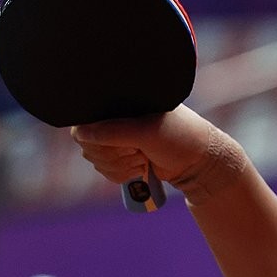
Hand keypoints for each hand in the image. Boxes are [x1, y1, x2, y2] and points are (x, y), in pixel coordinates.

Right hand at [71, 104, 214, 185]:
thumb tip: (79, 134)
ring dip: (121, 165)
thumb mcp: (148, 132)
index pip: (86, 121)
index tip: (126, 142)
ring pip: (96, 160)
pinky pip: (105, 170)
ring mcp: (116, 137)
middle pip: (89, 144)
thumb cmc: (179, 138)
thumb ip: (114, 132)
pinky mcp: (120, 155)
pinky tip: (142, 166)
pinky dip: (122, 174)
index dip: (101, 139)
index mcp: (121, 102)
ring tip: (144, 156)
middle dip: (115, 155)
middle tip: (139, 149)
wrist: (197, 162)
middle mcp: (114, 117)